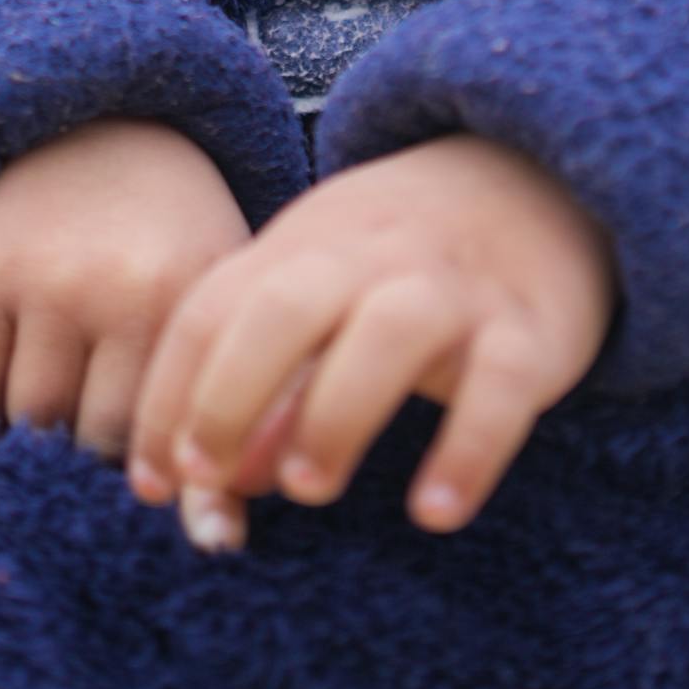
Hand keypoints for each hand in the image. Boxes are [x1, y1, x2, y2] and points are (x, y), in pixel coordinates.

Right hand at [0, 116, 253, 474]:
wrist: (92, 123)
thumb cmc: (171, 235)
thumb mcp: (218, 297)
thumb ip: (235, 406)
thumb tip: (217, 544)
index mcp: (190, 296)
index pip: (171, 439)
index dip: (163, 474)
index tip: (159, 481)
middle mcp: (114, 289)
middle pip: (97, 439)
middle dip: (102, 451)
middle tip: (105, 430)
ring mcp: (39, 281)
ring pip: (30, 423)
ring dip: (41, 433)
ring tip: (62, 408)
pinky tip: (5, 402)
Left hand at [126, 131, 621, 546]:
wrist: (538, 177)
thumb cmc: (400, 260)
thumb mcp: (321, 292)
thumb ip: (263, 381)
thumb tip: (213, 482)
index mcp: (303, 243)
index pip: (212, 308)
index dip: (170, 397)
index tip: (151, 485)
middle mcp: (371, 256)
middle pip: (283, 305)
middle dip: (230, 392)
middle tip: (209, 478)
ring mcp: (453, 289)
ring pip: (387, 333)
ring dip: (334, 414)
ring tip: (307, 490)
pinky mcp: (531, 331)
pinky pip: (501, 388)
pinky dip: (467, 450)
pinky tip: (434, 512)